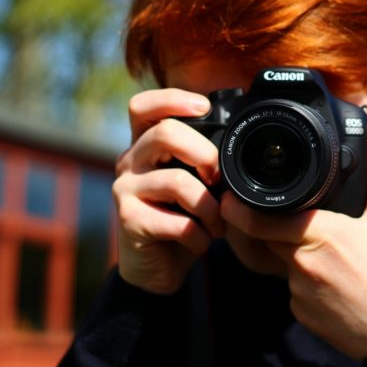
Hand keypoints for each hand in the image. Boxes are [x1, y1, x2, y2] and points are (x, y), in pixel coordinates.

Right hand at [112, 89, 225, 293]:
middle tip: (219, 179)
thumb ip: (206, 162)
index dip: (172, 99)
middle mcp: (129, 161)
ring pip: (176, 181)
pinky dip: (200, 236)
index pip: (143, 106)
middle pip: (164, 134)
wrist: (160, 267)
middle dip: (205, 154)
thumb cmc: (183, 218)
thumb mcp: (197, 184)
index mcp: (145, 145)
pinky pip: (179, 223)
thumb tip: (240, 145)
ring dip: (210, 208)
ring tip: (217, 224)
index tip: (204, 106)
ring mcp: (125, 190)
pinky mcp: (128, 221)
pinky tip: (200, 242)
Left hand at [220, 121, 366, 359]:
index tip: (232, 198)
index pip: (260, 219)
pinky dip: (306, 282)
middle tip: (302, 220)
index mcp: (319, 233)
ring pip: (283, 263)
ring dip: (296, 254)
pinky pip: (293, 291)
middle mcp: (301, 263)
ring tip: (335, 257)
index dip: (240, 209)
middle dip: (276, 226)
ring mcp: (298, 293)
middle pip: (269, 236)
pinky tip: (335, 282)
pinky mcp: (301, 315)